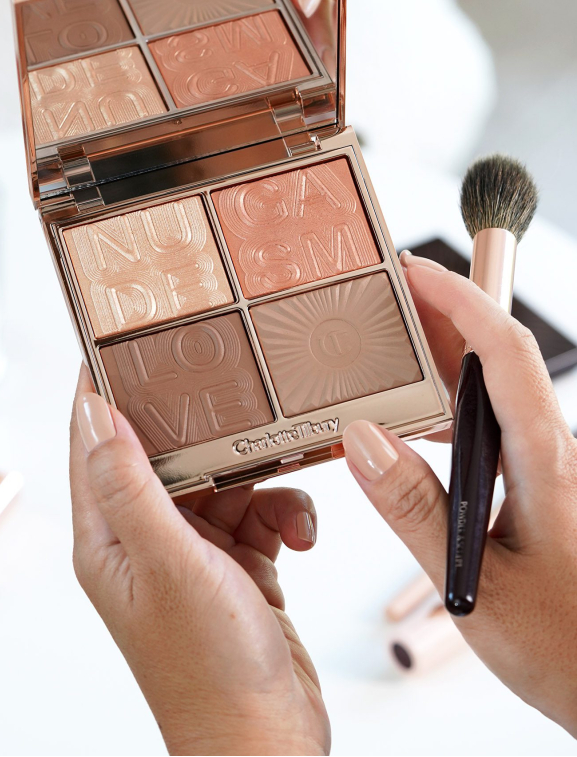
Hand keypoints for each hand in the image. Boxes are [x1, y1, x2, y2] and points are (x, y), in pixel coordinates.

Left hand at [70, 367, 328, 755]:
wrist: (270, 741)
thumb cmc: (210, 669)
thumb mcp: (170, 563)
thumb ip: (134, 485)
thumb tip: (96, 413)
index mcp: (110, 538)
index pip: (94, 443)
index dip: (103, 388)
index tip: (124, 337)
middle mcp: (146, 540)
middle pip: (169, 455)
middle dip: (206, 431)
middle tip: (236, 394)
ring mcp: (193, 554)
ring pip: (225, 481)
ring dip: (263, 485)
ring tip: (288, 509)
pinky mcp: (237, 567)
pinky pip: (260, 514)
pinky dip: (286, 516)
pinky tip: (303, 537)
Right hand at [341, 251, 576, 736]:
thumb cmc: (563, 646)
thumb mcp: (473, 586)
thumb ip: (414, 510)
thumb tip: (362, 438)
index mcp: (545, 463)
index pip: (503, 352)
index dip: (459, 299)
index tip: (412, 271)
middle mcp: (552, 452)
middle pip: (501, 355)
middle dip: (446, 311)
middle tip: (387, 295)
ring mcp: (547, 466)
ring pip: (497, 386)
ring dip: (447, 354)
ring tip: (394, 344)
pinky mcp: (539, 484)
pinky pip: (495, 421)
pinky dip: (452, 401)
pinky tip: (417, 422)